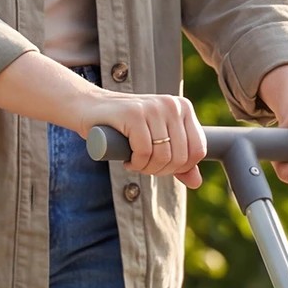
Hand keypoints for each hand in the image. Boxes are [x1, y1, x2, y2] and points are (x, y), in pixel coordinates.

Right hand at [77, 91, 206, 187]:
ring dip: (148, 169)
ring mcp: (153, 107)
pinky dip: (137, 163)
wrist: (88, 108)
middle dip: (162, 171)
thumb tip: (197, 182)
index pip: (198, 149)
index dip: (182, 167)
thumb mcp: (158, 142)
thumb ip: (180, 162)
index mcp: (183, 107)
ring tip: (136, 163)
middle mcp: (171, 104)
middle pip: (181, 156)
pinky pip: (145, 152)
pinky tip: (128, 160)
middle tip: (145, 166)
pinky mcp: (134, 114)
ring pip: (164, 156)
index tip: (163, 166)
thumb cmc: (126, 127)